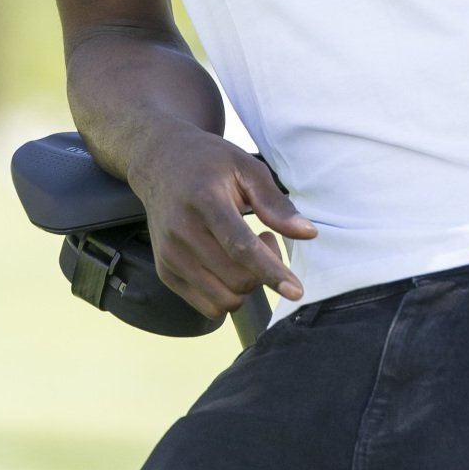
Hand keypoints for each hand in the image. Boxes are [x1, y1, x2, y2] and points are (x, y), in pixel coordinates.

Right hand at [140, 128, 318, 316]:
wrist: (161, 164)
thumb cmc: (208, 163)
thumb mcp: (246, 168)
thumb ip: (275, 203)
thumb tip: (307, 233)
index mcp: (204, 201)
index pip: (240, 248)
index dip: (271, 272)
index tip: (296, 290)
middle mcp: (181, 233)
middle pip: (236, 279)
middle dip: (264, 271)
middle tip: (267, 239)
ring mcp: (170, 256)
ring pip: (223, 299)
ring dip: (246, 285)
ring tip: (245, 252)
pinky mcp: (165, 272)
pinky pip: (208, 306)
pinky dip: (227, 294)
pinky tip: (228, 266)